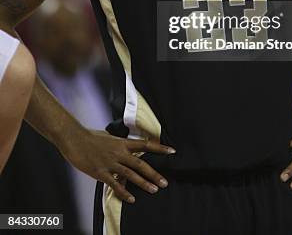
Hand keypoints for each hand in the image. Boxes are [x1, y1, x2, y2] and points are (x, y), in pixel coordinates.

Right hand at [60, 128, 175, 202]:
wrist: (74, 138)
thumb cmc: (90, 136)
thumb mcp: (108, 136)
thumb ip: (118, 143)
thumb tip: (126, 145)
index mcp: (122, 142)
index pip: (145, 145)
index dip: (159, 148)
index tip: (172, 151)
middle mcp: (119, 152)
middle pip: (141, 164)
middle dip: (154, 174)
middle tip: (165, 183)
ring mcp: (110, 163)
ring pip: (131, 174)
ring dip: (144, 183)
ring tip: (155, 190)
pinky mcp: (100, 172)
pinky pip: (115, 184)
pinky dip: (124, 192)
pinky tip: (132, 199)